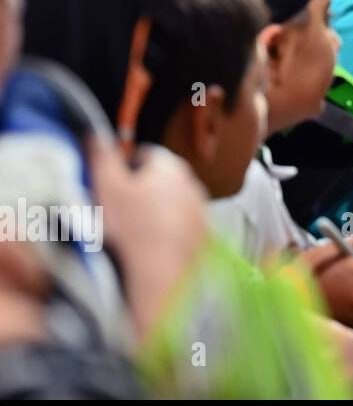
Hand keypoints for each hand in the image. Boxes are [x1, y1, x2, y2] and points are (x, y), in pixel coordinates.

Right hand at [88, 139, 207, 336]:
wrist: (161, 273)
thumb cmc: (131, 226)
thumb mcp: (106, 185)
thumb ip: (101, 155)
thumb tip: (95, 132)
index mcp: (169, 165)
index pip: (144, 154)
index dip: (123, 166)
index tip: (109, 184)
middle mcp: (192, 182)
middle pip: (161, 178)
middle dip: (142, 188)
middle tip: (118, 209)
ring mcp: (201, 210)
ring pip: (173, 202)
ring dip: (157, 210)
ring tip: (134, 230)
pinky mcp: (204, 235)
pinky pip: (182, 226)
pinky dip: (169, 231)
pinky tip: (152, 246)